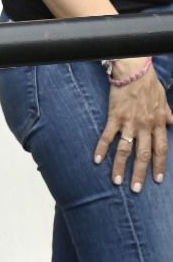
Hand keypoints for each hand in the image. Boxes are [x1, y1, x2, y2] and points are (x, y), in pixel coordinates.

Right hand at [94, 60, 168, 191]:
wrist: (134, 71)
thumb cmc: (149, 84)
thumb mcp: (164, 101)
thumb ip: (168, 115)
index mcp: (158, 123)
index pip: (160, 149)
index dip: (159, 165)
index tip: (157, 180)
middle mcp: (144, 126)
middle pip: (144, 154)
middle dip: (140, 173)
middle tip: (136, 189)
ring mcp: (129, 123)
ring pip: (125, 149)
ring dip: (120, 166)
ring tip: (116, 181)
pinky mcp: (114, 117)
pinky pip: (108, 135)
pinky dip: (102, 148)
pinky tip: (97, 159)